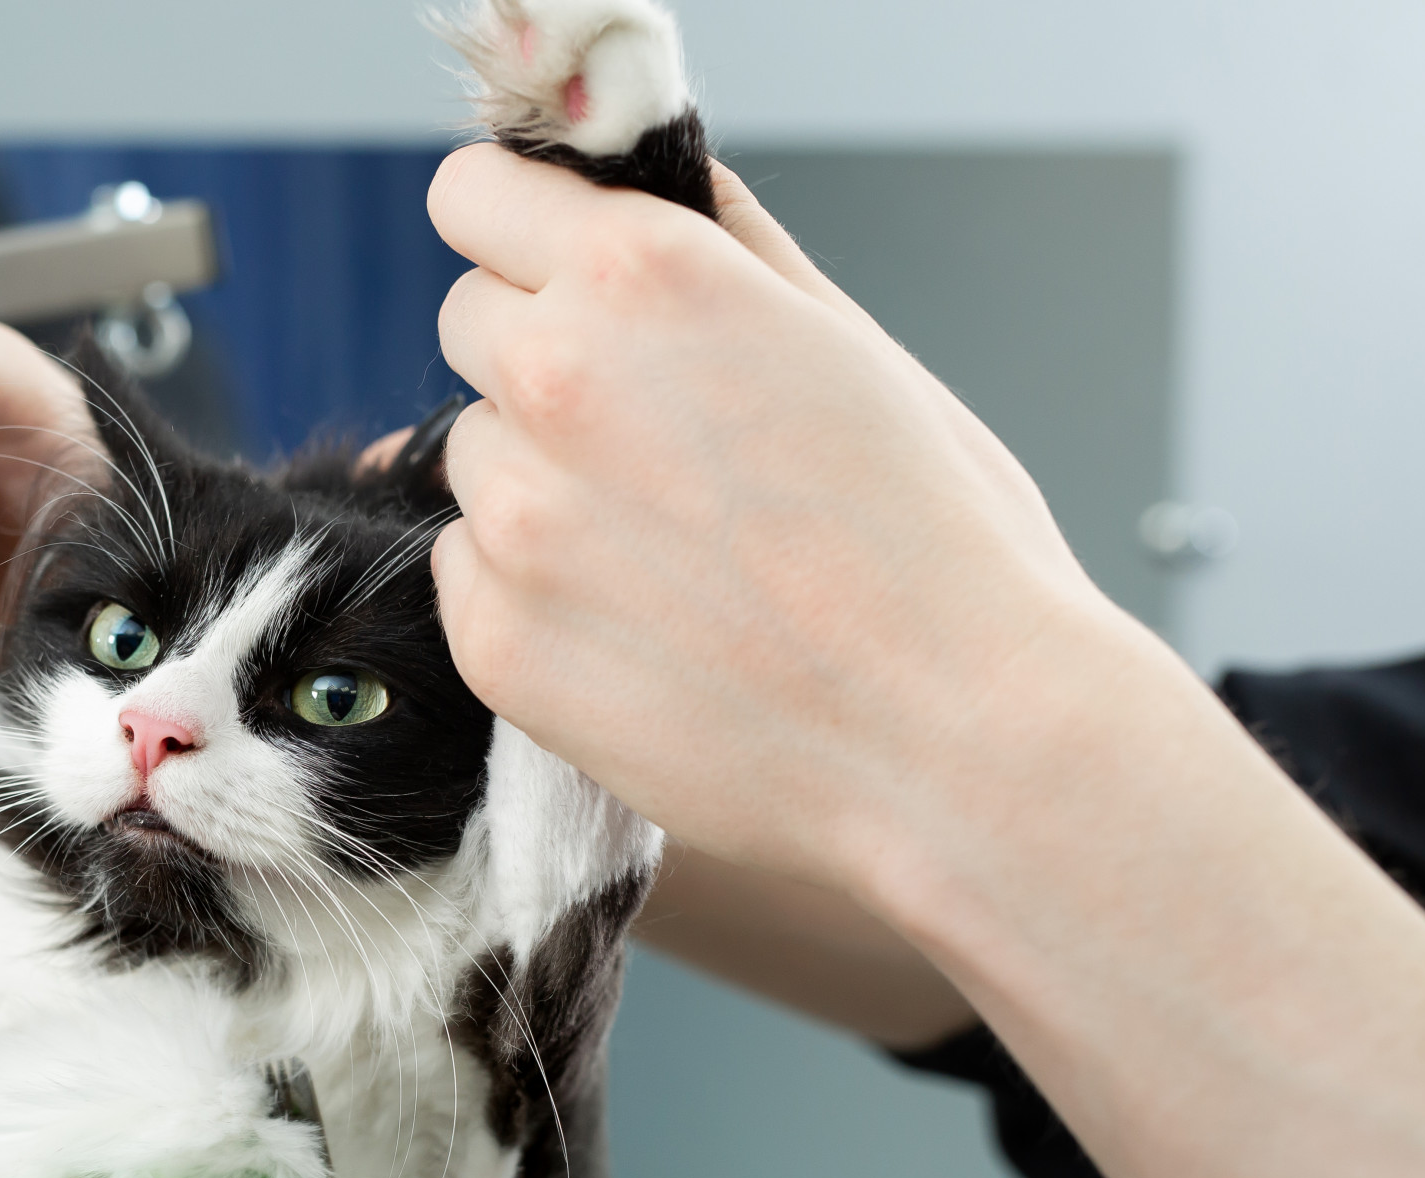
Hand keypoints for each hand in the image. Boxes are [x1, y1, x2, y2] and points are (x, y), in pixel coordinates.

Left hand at [427, 143, 1131, 893]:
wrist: (956, 742)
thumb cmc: (938, 548)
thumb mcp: (854, 347)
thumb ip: (731, 250)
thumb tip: (658, 188)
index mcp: (644, 276)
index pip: (475, 195)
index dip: (518, 232)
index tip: (549, 270)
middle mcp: (556, 379)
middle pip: (469, 325)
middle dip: (540, 358)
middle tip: (654, 435)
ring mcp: (516, 518)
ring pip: (473, 461)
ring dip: (542, 486)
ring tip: (673, 551)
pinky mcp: (495, 638)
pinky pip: (471, 574)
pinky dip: (533, 593)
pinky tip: (645, 625)